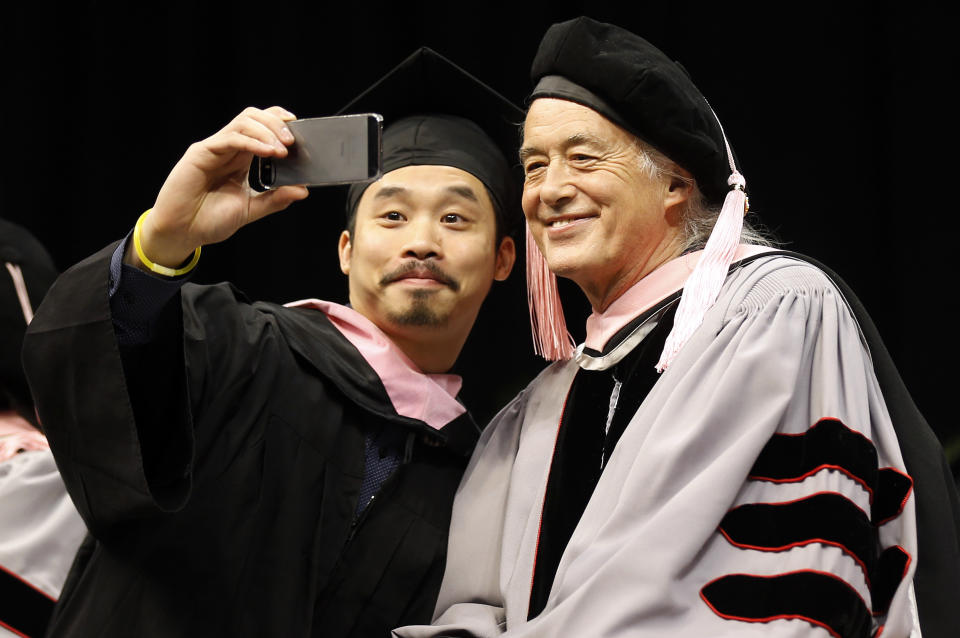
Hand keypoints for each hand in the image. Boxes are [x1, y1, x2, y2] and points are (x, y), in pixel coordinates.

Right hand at [128, 106, 309, 268]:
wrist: (181, 232)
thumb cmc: (209, 220)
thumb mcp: (250, 209)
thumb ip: (275, 200)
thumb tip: (303, 190)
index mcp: (241, 158)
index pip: (262, 127)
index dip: (281, 123)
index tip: (301, 135)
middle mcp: (229, 148)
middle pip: (254, 117)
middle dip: (277, 124)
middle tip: (293, 142)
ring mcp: (215, 148)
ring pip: (244, 121)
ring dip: (268, 131)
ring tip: (283, 150)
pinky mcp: (201, 153)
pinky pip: (231, 138)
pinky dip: (252, 142)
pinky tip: (268, 152)